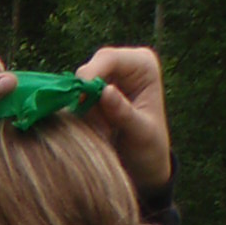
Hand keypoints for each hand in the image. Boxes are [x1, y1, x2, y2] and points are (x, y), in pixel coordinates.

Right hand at [75, 44, 172, 191]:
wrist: (144, 166)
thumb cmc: (149, 148)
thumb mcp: (140, 132)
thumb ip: (123, 112)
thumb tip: (105, 91)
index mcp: (143, 65)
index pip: (111, 59)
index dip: (91, 73)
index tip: (78, 98)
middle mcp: (125, 66)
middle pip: (92, 67)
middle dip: (83, 90)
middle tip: (82, 117)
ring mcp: (108, 79)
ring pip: (80, 83)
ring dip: (79, 104)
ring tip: (94, 127)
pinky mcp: (95, 95)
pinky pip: (76, 98)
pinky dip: (77, 112)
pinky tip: (88, 127)